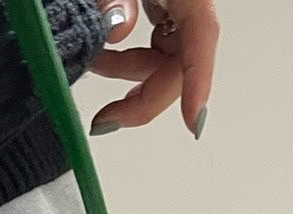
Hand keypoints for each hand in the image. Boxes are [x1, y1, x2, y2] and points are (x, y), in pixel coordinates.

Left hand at [89, 0, 217, 138]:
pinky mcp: (165, 7)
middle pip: (180, 62)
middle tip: (104, 122)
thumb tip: (116, 30)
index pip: (202, 33)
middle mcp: (190, 1)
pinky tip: (100, 60)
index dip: (199, 81)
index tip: (193, 123)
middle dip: (143, 97)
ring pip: (164, 60)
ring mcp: (178, 6)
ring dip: (125, 75)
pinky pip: (153, 47)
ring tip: (89, 65)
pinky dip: (125, 61)